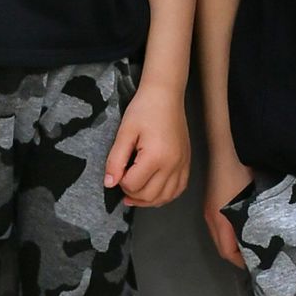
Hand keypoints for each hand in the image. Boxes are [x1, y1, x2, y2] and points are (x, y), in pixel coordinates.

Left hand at [104, 83, 189, 207]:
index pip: (133, 185)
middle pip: (149, 196)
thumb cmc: (144, 109)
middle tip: (124, 181)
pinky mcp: (186, 165)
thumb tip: (109, 183)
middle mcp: (172, 165)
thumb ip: (116, 160)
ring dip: (148, 200)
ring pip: (164, 198)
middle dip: (132, 194)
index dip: (120, 182)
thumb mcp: (124, 132)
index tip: (118, 171)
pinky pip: (178, 190)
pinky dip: (165, 196)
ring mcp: (182, 166)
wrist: (166, 95)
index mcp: (156, 156)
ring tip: (135, 194)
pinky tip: (154, 191)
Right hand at [204, 150, 252, 267]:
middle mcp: (211, 218)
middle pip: (222, 246)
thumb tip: (263, 240)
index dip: (241, 262)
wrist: (227, 145)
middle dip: (238, 255)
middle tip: (258, 257)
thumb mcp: (250, 201)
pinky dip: (233, 231)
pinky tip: (246, 226)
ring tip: (254, 244)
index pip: (227, 252)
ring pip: (221, 235)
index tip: (258, 265)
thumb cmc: (239, 172)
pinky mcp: (214, 200)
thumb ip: (255, 222)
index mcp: (219, 221)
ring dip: (235, 242)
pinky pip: (221, 224)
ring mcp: (211, 208)